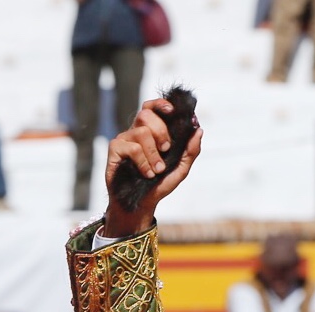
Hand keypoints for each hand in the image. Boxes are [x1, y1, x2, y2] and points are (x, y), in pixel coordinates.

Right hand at [103, 98, 202, 236]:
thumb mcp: (180, 169)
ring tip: (157, 170)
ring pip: (142, 132)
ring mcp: (124, 139)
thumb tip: (199, 130)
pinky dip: (143, 162)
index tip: (172, 110)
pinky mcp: (115, 149)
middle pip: (146, 115)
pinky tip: (146, 173)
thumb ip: (191, 150)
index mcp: (151, 132)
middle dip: (161, 132)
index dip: (160, 104)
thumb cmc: (159, 185)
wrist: (142, 203)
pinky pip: (132, 148)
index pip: (152, 108)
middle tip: (166, 150)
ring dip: (154, 155)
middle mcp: (137, 132)